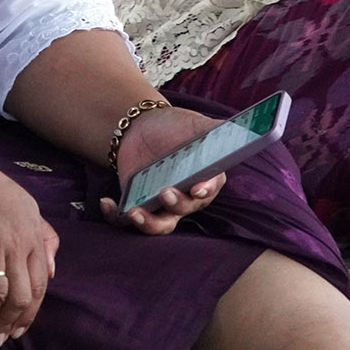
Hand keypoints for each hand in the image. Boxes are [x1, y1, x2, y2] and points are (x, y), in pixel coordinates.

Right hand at [0, 149, 58, 347]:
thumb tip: (52, 271)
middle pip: (21, 295)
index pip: (41, 283)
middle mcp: (15, 242)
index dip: (31, 312)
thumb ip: (43, 237)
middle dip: (11, 323)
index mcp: (32, 233)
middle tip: (0, 340)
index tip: (20, 328)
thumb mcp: (25, 205)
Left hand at [100, 105, 227, 231]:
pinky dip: (116, 215)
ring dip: (149, 224)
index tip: (199, 189)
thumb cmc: (176, 127)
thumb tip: (242, 128)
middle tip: (166, 192)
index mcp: (204, 178)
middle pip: (184, 210)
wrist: (141, 127)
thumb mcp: (196, 124)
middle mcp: (185, 197)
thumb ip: (217, 129)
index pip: (210, 190)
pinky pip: (126, 219)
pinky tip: (107, 202)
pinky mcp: (136, 203)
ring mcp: (159, 204)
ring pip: (159, 225)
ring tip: (136, 212)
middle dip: (176, 205)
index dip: (205, 192)